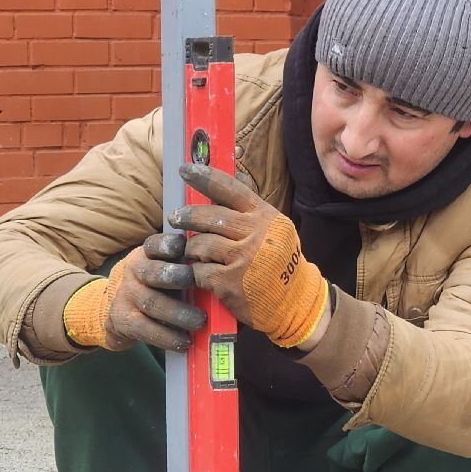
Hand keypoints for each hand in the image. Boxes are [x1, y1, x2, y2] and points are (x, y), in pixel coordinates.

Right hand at [63, 233, 205, 351]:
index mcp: (147, 254)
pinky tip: (184, 341)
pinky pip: (146, 329)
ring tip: (200, 321)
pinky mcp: (123, 320)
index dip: (169, 245)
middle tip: (193, 282)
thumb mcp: (164, 267)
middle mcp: (134, 271)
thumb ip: (185, 264)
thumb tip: (220, 269)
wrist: (117, 308)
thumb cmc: (155, 284)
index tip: (184, 247)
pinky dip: (167, 337)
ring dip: (178, 313)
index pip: (156, 245)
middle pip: (153, 272)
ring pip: (152, 303)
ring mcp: (127, 295)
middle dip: (173, 276)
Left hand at [169, 163, 329, 348]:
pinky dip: (196, 271)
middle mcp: (254, 234)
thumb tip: (229, 180)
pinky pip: (199, 270)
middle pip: (208, 215)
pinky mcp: (229, 282)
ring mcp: (242, 259)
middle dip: (187, 216)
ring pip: (200, 243)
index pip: (230, 189)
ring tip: (194, 251)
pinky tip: (202, 272)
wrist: (294, 302)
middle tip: (176, 217)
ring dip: (192, 248)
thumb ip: (251, 210)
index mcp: (265, 217)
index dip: (204, 177)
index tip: (185, 169)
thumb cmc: (280, 263)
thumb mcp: (275, 230)